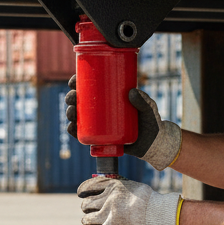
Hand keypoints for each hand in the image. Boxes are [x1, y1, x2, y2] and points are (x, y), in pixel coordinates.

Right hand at [64, 77, 181, 170]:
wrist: (153, 144)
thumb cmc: (151, 122)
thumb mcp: (149, 108)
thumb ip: (144, 100)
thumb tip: (131, 93)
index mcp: (109, 97)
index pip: (90, 86)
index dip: (78, 81)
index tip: (73, 80)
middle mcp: (101, 110)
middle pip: (80, 100)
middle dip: (71, 97)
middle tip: (73, 98)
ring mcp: (99, 124)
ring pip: (78, 116)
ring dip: (70, 113)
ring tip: (72, 113)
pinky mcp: (99, 137)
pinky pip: (82, 133)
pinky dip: (74, 131)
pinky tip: (71, 128)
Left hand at [78, 177, 181, 224]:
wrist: (157, 214)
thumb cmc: (149, 201)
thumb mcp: (133, 186)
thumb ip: (119, 188)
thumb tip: (109, 190)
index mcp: (113, 185)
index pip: (90, 186)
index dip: (83, 190)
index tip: (81, 193)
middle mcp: (108, 198)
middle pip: (87, 203)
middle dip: (86, 207)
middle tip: (89, 210)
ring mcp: (108, 213)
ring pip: (87, 218)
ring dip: (87, 220)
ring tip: (89, 221)